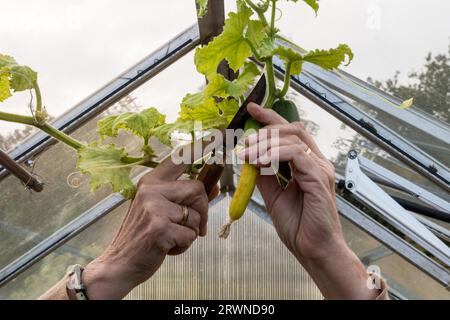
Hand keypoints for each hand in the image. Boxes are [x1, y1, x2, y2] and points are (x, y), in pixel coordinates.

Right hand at [82, 158, 211, 299]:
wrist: (120, 263)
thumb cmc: (143, 235)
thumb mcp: (161, 210)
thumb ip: (186, 197)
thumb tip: (214, 187)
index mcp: (151, 181)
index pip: (181, 157)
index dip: (203, 144)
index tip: (221, 132)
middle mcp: (151, 190)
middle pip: (197, 189)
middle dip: (203, 210)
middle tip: (196, 227)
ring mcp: (154, 208)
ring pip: (196, 215)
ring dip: (191, 232)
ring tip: (172, 237)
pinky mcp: (160, 229)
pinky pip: (190, 235)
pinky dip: (185, 246)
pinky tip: (167, 248)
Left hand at [239, 103, 379, 299]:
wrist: (313, 250)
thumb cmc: (299, 226)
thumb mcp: (273, 195)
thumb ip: (264, 175)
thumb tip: (249, 158)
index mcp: (306, 164)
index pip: (289, 132)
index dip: (270, 118)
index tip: (251, 110)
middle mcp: (316, 162)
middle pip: (292, 129)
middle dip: (266, 129)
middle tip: (245, 140)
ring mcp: (320, 169)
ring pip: (293, 139)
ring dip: (265, 143)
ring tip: (247, 153)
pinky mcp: (319, 178)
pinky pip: (296, 155)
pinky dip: (275, 154)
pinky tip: (258, 162)